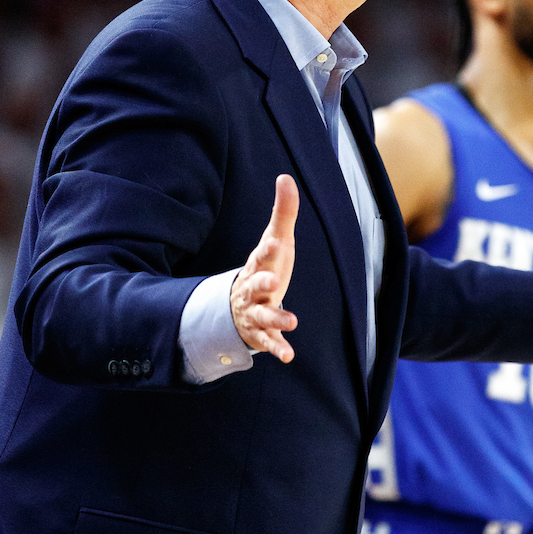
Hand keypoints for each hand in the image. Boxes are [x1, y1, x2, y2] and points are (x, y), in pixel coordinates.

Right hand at [231, 175, 298, 361]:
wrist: (240, 305)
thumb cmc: (265, 267)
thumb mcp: (275, 241)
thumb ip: (283, 213)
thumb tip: (286, 177)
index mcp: (258, 265)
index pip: (261, 255)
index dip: (268, 250)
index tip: (276, 242)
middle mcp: (252, 289)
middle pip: (255, 285)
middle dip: (263, 283)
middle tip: (274, 282)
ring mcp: (255, 312)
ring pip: (263, 315)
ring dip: (276, 318)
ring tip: (292, 321)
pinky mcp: (261, 333)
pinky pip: (267, 341)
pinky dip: (277, 348)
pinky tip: (289, 356)